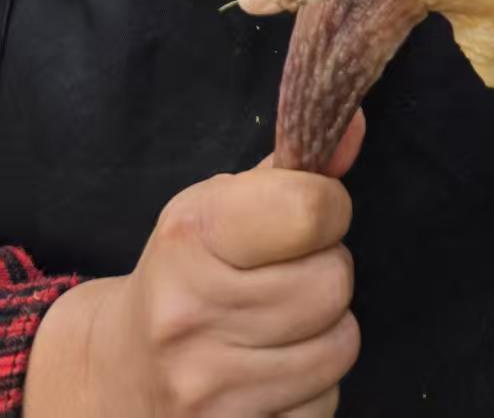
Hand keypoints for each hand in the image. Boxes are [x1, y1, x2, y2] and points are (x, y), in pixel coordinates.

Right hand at [24, 113, 364, 417]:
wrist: (118, 375)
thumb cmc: (184, 275)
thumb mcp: (218, 208)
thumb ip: (292, 169)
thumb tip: (355, 124)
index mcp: (190, 237)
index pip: (312, 211)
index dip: (328, 208)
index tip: (310, 217)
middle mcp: (190, 316)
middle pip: (335, 282)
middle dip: (324, 272)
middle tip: (287, 277)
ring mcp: (207, 390)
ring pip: (340, 346)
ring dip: (324, 332)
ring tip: (280, 325)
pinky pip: (323, 405)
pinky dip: (311, 388)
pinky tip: (271, 373)